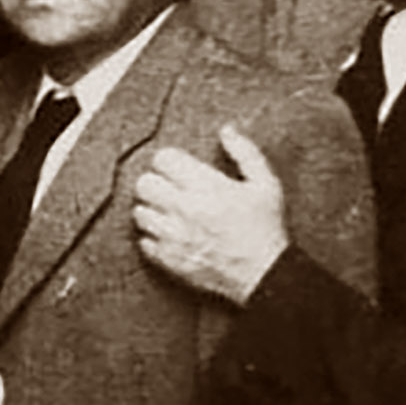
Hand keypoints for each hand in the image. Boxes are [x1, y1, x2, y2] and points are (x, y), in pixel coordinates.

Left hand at [131, 125, 290, 305]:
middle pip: (144, 183)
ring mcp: (172, 235)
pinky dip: (153, 237)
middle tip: (170, 189)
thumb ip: (245, 153)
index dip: (170, 161)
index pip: (163, 159)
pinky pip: (143, 241)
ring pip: (139, 212)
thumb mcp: (266, 184)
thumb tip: (226, 130)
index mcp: (206, 186)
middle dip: (156, 182)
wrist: (264, 274)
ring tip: (169, 213)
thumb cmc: (266, 227)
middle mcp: (184, 209)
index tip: (178, 168)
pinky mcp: (168, 258)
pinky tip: (171, 235)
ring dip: (152, 209)